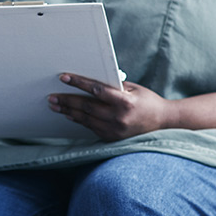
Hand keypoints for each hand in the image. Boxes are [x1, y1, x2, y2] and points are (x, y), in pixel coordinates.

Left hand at [48, 73, 173, 139]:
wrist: (163, 122)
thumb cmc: (147, 100)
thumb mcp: (133, 88)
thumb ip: (113, 86)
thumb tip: (89, 82)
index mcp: (125, 102)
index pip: (96, 90)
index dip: (78, 83)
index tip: (64, 77)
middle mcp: (119, 118)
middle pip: (87, 107)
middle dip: (67, 100)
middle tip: (52, 96)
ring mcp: (116, 130)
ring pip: (86, 119)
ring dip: (69, 111)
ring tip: (55, 105)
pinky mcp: (113, 138)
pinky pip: (92, 128)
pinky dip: (79, 120)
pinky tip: (70, 115)